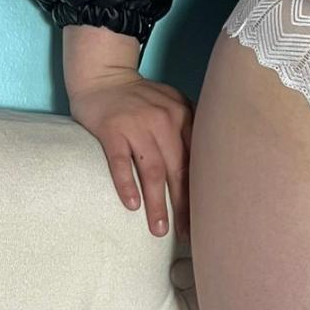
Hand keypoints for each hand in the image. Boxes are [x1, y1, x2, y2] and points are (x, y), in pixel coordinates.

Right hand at [68, 69, 192, 241]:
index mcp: (182, 116)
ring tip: (159, 229)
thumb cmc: (139, 98)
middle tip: (185, 233)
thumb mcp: (171, 104)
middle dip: (183, 205)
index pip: (196, 160)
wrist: (103, 75)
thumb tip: (205, 165)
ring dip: (157, 203)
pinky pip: (121, 162)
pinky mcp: (111, 130)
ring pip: (152, 171)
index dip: (202, 191)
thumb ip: (187, 128)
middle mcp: (163, 121)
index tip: (206, 217)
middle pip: (178, 170)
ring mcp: (136, 126)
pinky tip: (132, 206)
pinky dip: (127, 185)